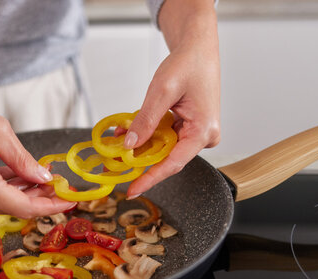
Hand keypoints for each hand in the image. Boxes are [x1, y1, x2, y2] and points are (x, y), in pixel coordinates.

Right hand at [0, 9, 75, 217]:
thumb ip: (23, 160)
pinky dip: (3, 189)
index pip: (23, 207)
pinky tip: (17, 176)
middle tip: (56, 184)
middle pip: (11, 208)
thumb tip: (44, 178)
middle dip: (37, 198)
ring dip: (20, 193)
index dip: (49, 206)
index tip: (69, 202)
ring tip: (40, 177)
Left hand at [122, 0, 219, 198]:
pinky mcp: (188, 128)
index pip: (174, 163)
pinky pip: (165, 137)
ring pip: (163, 148)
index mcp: (204, 130)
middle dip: (140, 161)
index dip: (151, 178)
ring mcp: (196, 133)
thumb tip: (129, 145)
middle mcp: (204, 136)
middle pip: (167, 157)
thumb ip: (146, 120)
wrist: (197, 48)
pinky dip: (147, 135)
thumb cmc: (187, 64)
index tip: (132, 190)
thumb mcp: (162, 91)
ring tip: (117, 143)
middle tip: (113, 166)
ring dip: (140, 146)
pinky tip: (129, 132)